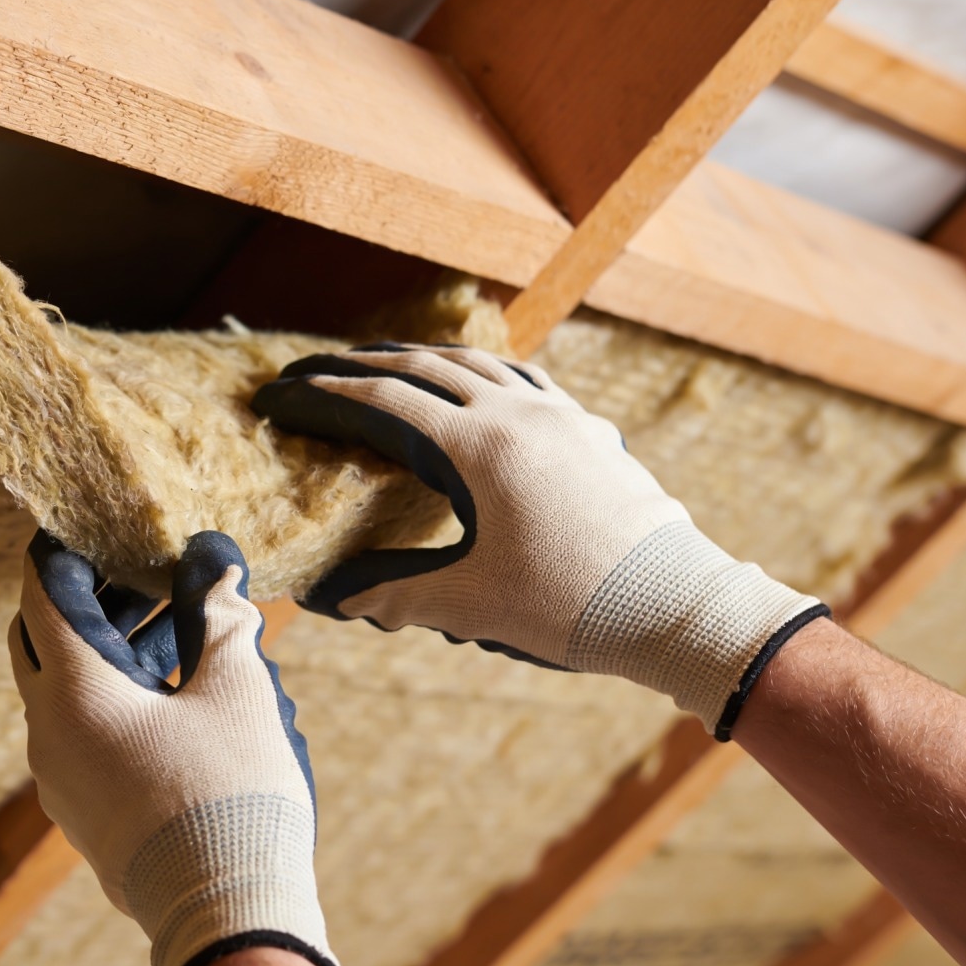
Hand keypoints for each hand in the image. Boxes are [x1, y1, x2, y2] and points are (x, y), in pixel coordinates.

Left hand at [9, 529, 342, 965]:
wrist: (228, 920)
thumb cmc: (232, 797)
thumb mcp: (236, 689)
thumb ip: (220, 615)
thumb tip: (213, 560)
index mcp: (72, 694)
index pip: (44, 594)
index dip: (64, 548)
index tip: (89, 519)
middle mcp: (49, 735)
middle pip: (44, 642)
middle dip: (89, 598)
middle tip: (141, 568)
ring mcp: (62, 781)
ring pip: (69, 692)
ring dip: (113, 650)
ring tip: (181, 624)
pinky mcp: (87, 815)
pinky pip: (86, 736)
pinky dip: (118, 698)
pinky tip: (180, 691)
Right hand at [252, 343, 826, 737]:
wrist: (676, 607)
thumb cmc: (569, 608)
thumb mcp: (469, 606)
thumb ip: (395, 595)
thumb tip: (332, 601)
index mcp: (481, 448)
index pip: (387, 401)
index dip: (330, 392)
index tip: (288, 388)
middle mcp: (520, 415)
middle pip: (429, 366)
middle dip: (367, 363)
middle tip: (321, 367)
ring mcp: (562, 417)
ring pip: (481, 363)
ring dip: (426, 358)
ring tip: (389, 362)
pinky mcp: (592, 431)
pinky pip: (527, 380)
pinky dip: (484, 373)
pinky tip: (479, 386)